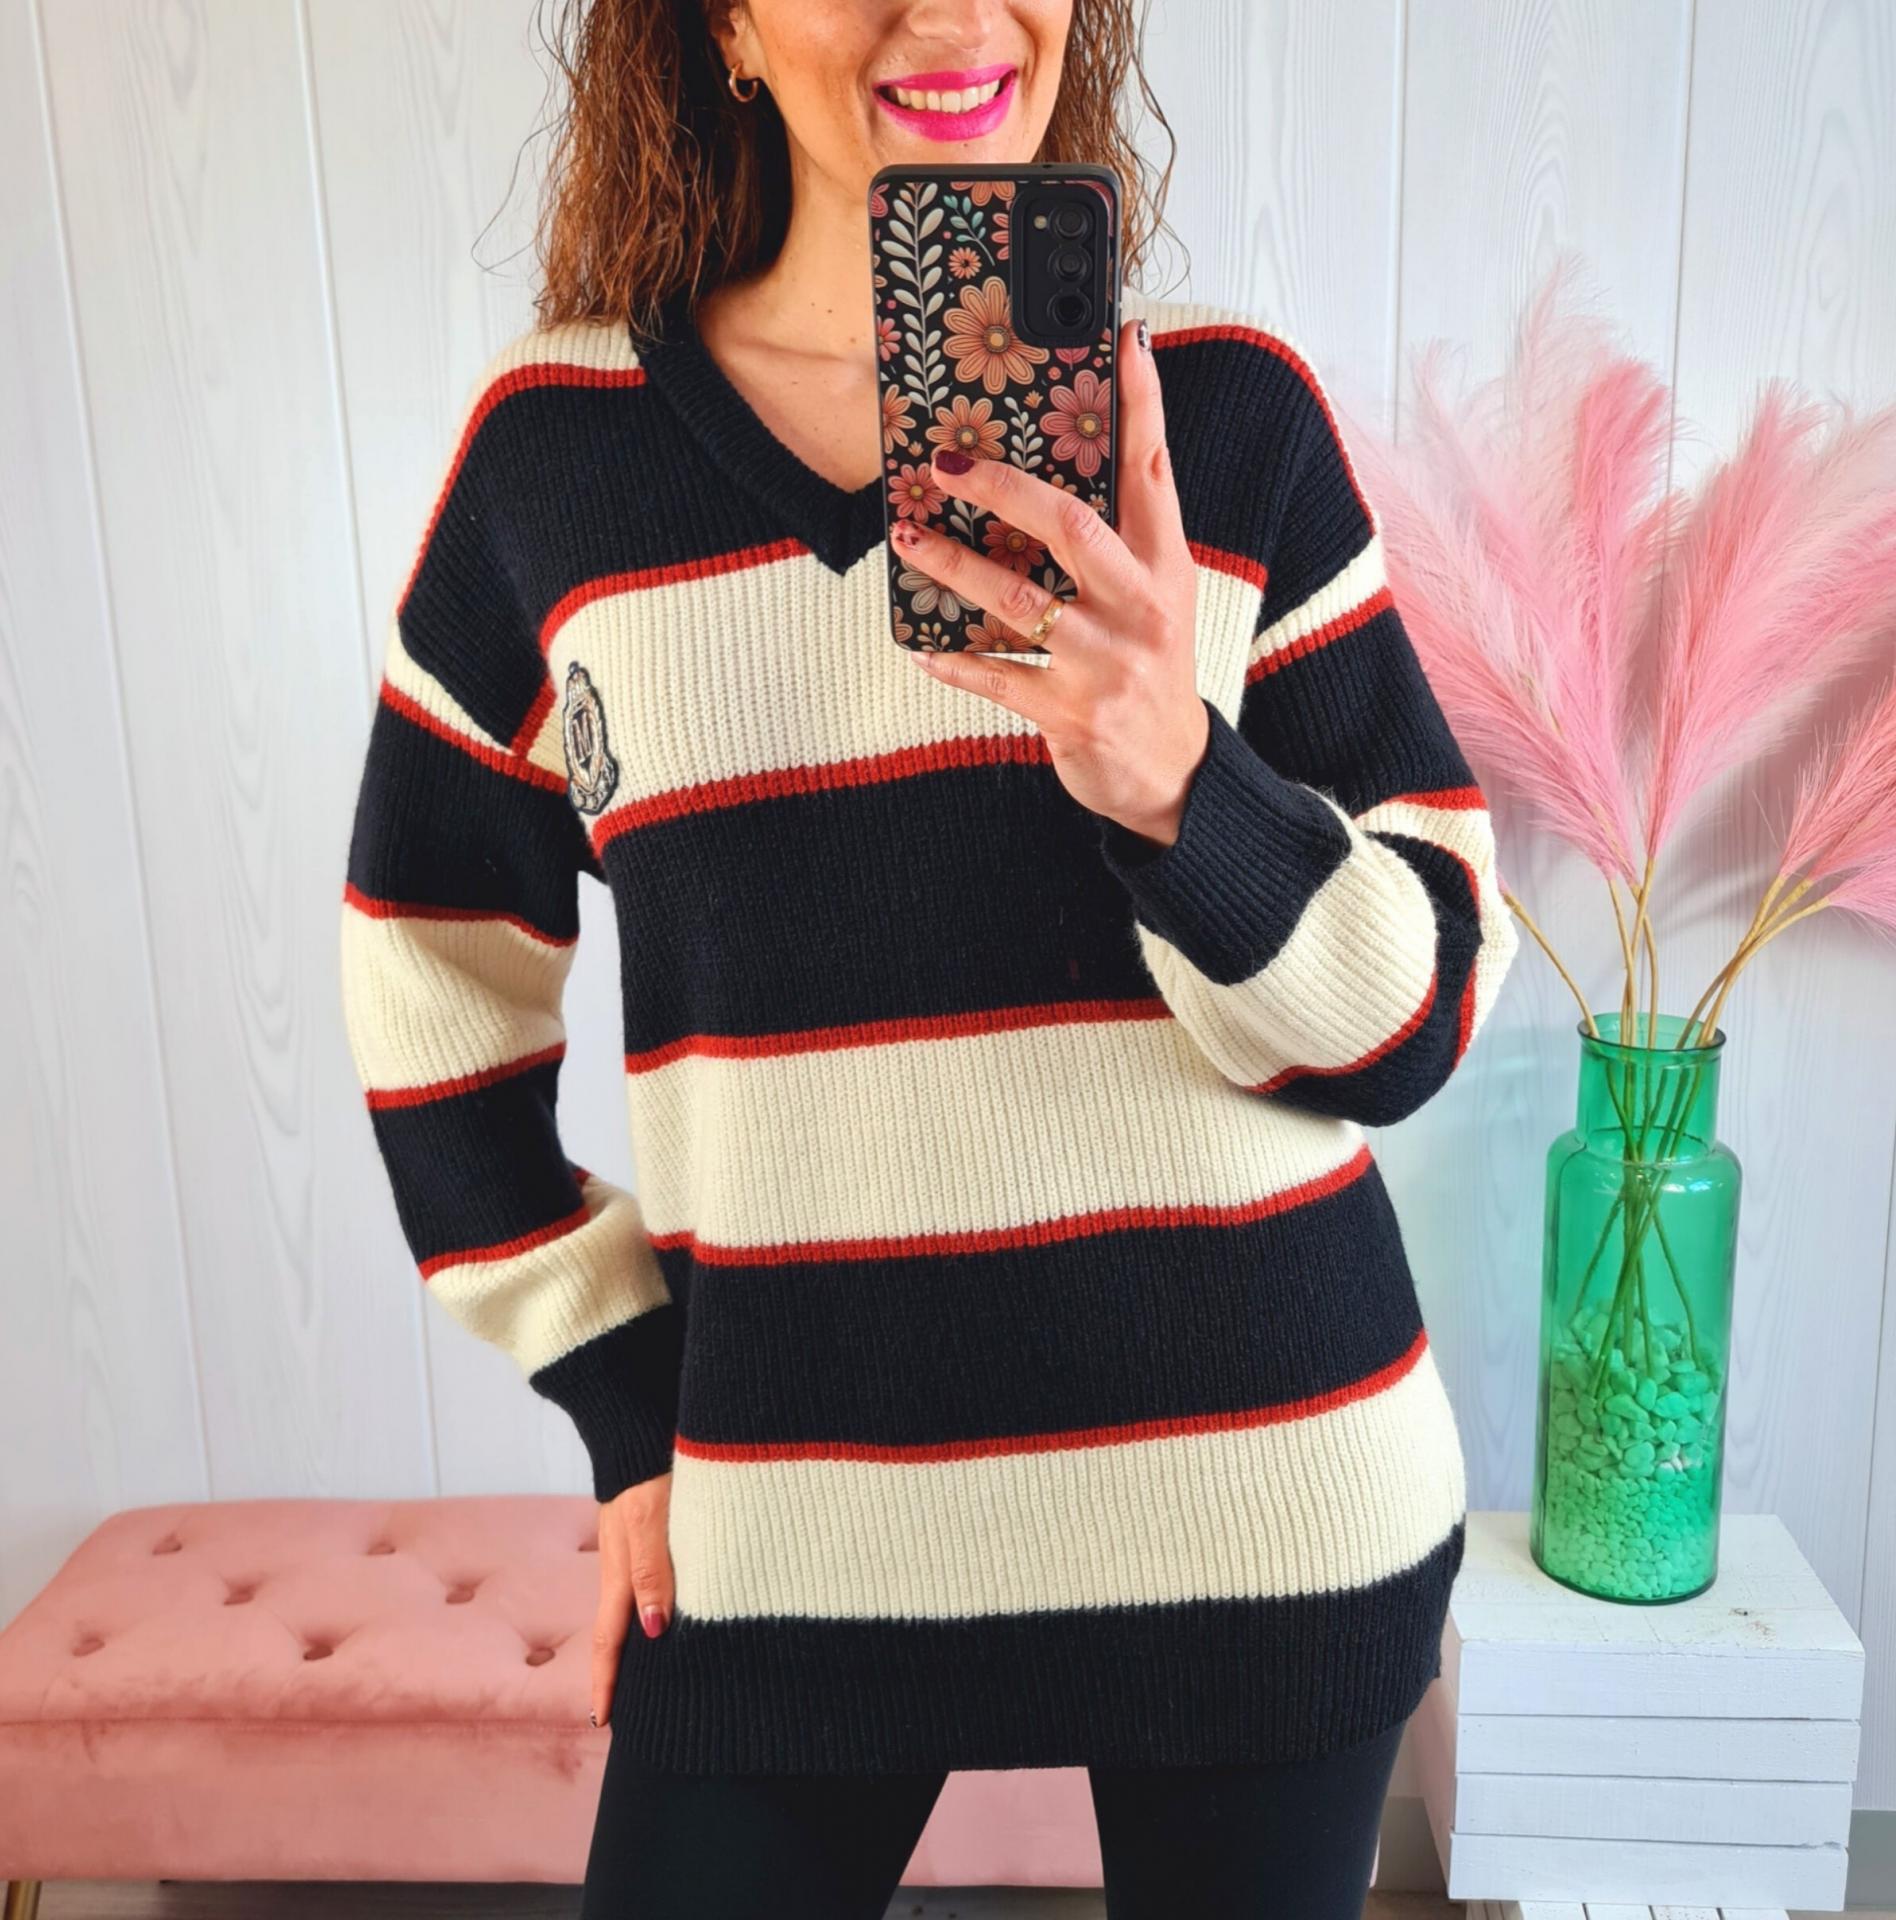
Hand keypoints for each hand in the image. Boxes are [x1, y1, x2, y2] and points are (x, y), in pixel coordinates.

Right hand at [590, 1470, 673, 1728]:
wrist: (638, 1427)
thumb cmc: (650, 1472)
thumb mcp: (652, 1522)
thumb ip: (652, 1571)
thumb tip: (653, 1630)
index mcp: (618, 1573)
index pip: (607, 1641)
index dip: (607, 1682)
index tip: (603, 1723)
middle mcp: (619, 1568)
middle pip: (612, 1634)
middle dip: (614, 1675)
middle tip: (620, 1716)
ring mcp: (627, 1552)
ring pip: (626, 1611)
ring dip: (630, 1647)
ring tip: (643, 1680)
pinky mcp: (640, 1535)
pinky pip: (639, 1586)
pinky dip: (643, 1613)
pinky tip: (659, 1618)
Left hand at [892, 315, 1208, 850]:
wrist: (1172, 773)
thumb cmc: (1151, 670)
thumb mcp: (1158, 597)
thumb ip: (1123, 538)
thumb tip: (1053, 475)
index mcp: (1165, 566)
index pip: (1154, 469)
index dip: (1141, 404)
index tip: (1126, 340)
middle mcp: (1141, 606)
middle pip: (1070, 525)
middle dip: (1002, 488)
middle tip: (947, 464)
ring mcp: (1104, 662)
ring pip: (1016, 599)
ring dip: (952, 565)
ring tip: (909, 537)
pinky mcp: (1069, 712)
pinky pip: (996, 676)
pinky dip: (953, 661)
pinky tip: (921, 646)